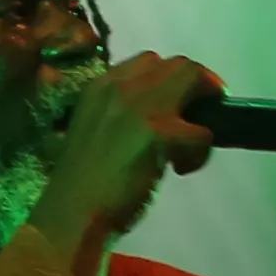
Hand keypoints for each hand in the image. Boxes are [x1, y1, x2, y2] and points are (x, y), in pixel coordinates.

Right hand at [21, 51, 216, 255]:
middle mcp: (120, 86)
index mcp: (99, 86)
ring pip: (195, 80)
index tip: (177, 103)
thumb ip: (118, 116)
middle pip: (178, 64)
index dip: (171, 79)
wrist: (73, 214)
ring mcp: (141, 107)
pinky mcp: (160, 134)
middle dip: (198, 85)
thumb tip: (157, 117)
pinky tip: (181, 169)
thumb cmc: (78, 184)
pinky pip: (202, 133)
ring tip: (191, 146)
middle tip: (201, 116)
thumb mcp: (93, 131)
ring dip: (203, 112)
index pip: (148, 61)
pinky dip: (200, 153)